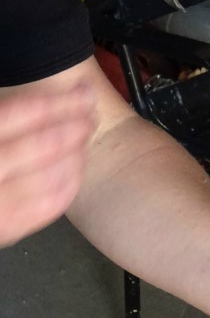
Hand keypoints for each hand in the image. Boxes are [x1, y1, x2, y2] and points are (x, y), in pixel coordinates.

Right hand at [0, 83, 93, 246]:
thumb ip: (8, 120)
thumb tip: (50, 102)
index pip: (18, 114)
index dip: (57, 101)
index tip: (82, 91)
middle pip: (42, 144)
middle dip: (74, 125)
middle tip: (91, 113)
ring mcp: (1, 204)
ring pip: (52, 175)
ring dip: (76, 152)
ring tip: (85, 136)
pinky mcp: (11, 226)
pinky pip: (50, 205)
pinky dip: (69, 183)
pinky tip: (77, 168)